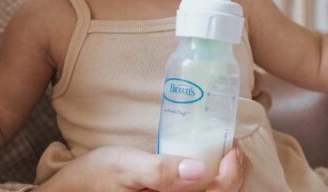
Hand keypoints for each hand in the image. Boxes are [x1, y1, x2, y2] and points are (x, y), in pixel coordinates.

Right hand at [36, 144, 243, 191]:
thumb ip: (160, 171)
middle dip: (234, 173)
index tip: (232, 147)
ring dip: (225, 177)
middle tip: (232, 146)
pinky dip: (211, 180)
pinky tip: (207, 163)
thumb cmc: (94, 179)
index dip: (233, 172)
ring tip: (224, 152)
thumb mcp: (124, 167)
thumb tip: (197, 170)